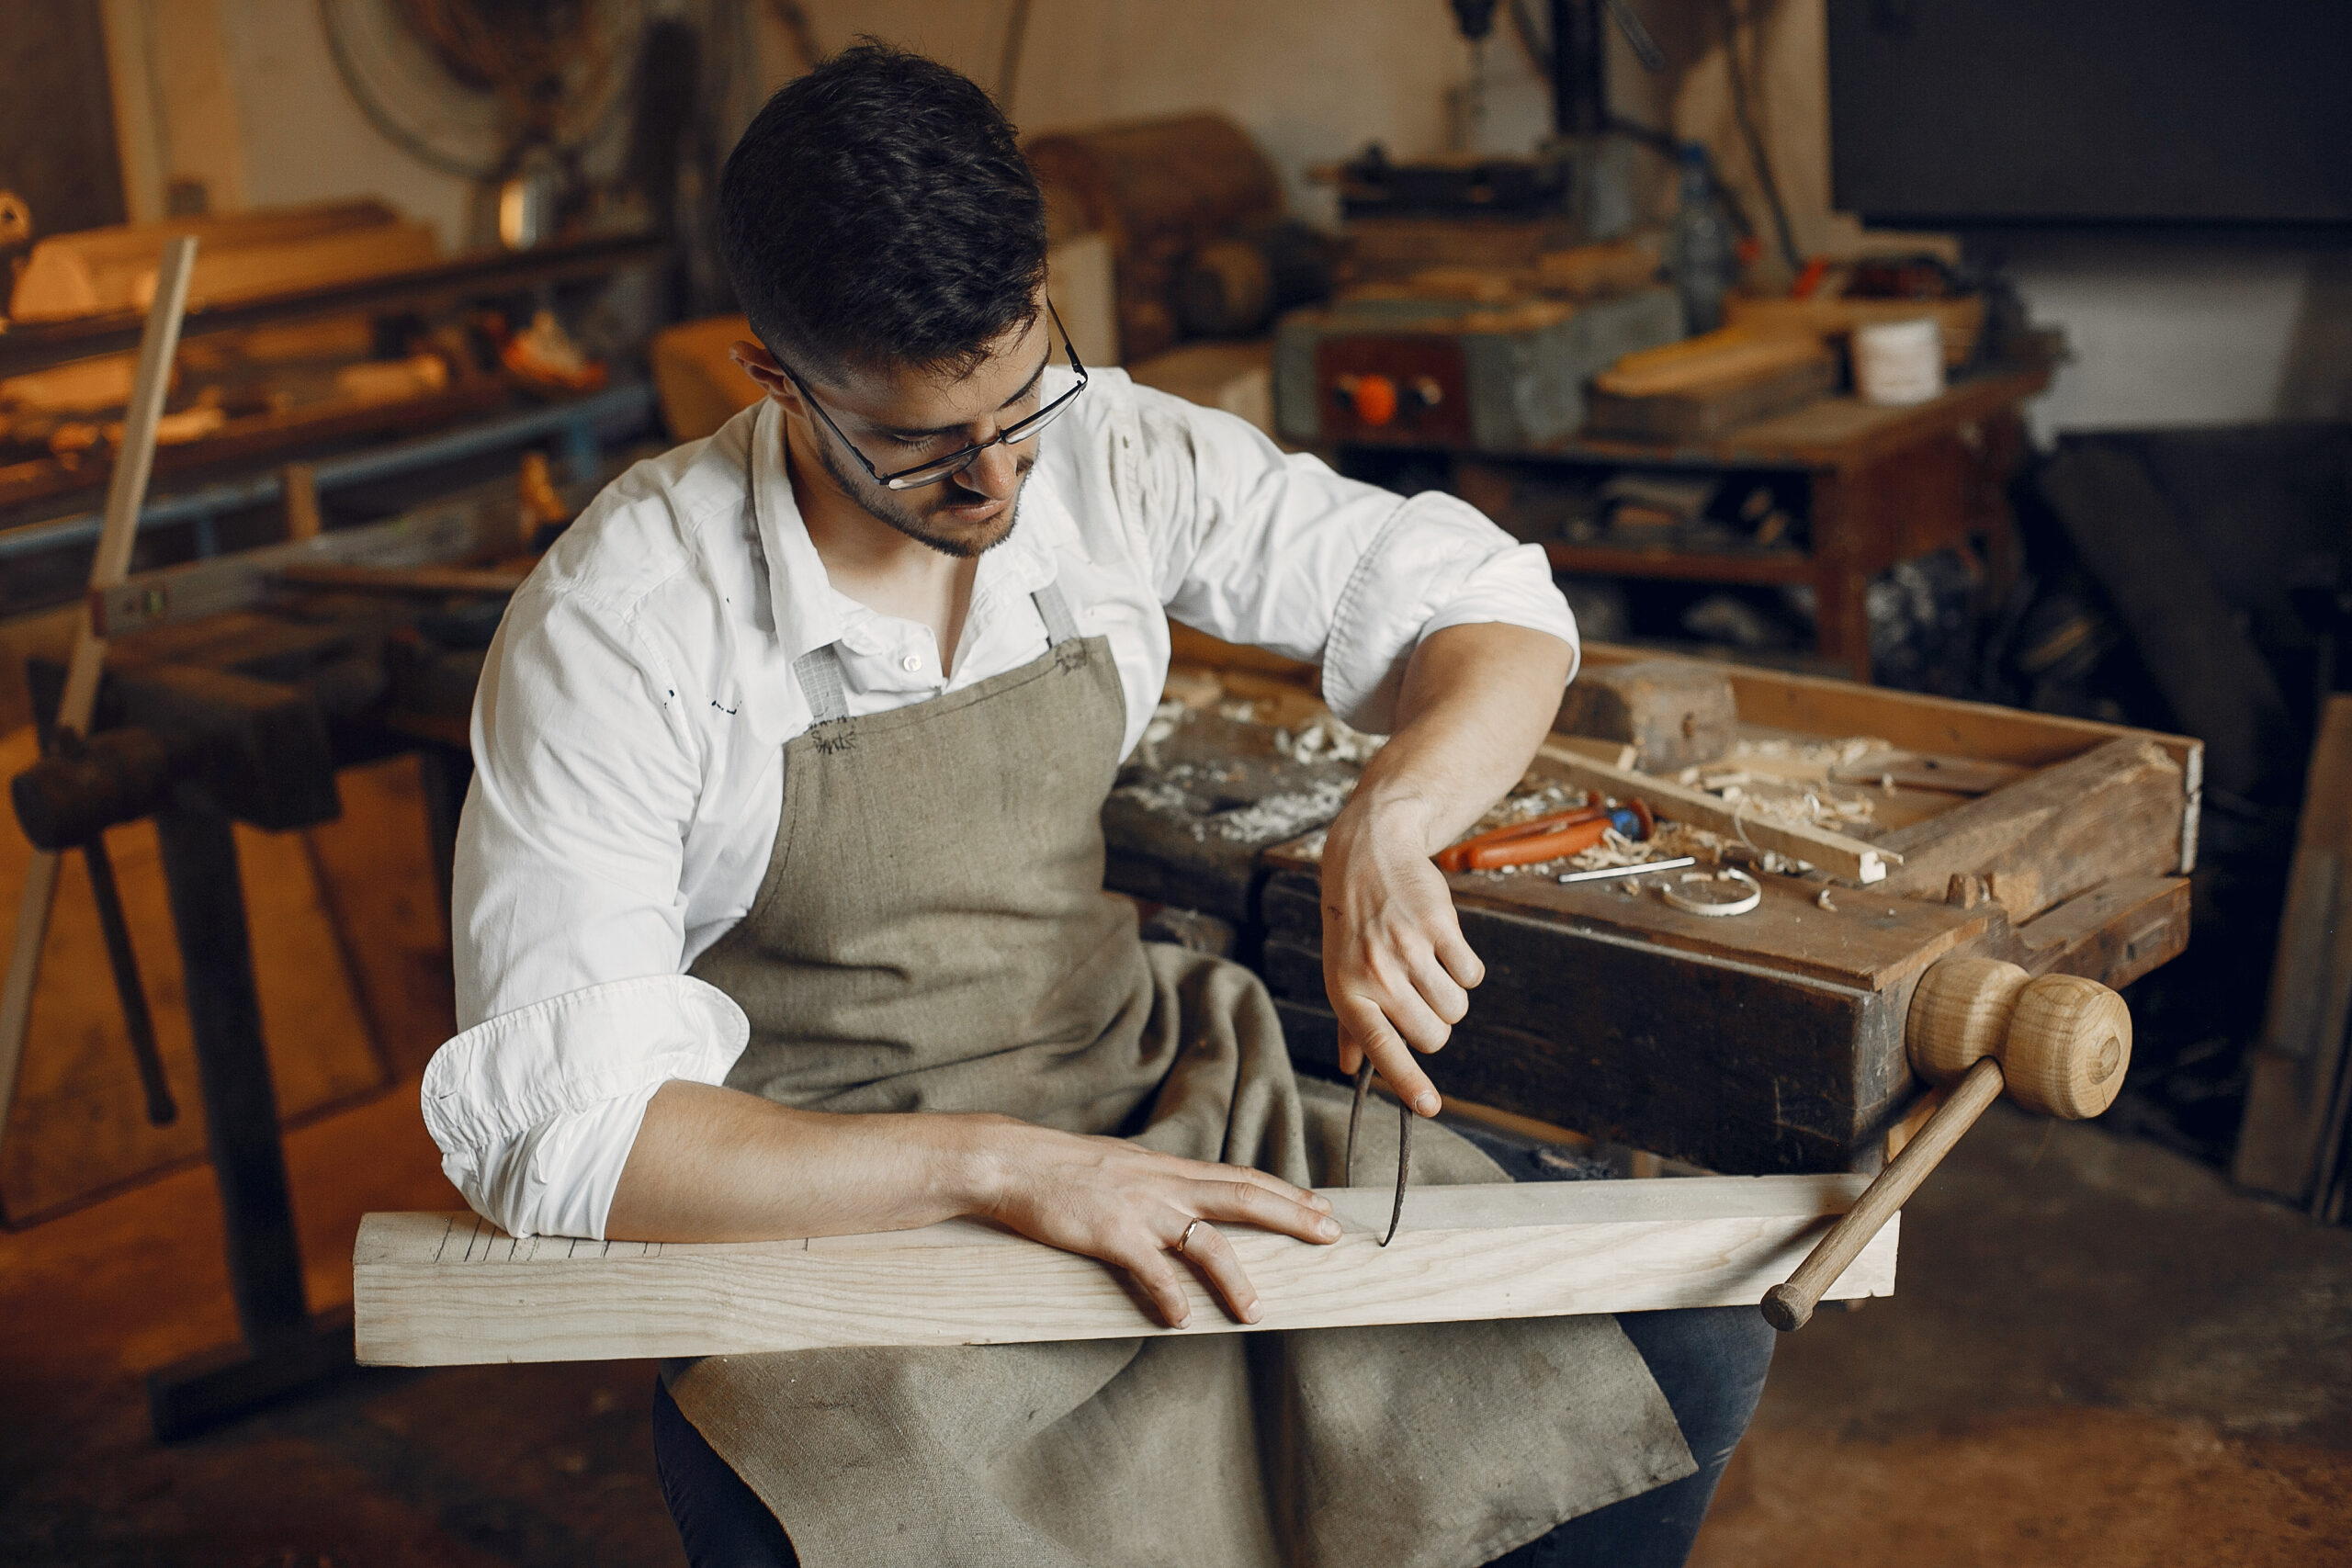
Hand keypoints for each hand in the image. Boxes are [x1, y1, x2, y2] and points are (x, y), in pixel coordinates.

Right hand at [967, 1118, 1339, 1327]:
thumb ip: (1157, 1184)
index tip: (1322, 1205)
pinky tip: (1181, 1320)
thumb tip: (1185, 1201)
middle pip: (1244, 1197)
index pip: (1240, 1177)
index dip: (1285, 1192)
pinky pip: (1150, 1272)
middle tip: (1330, 1235)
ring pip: (1206, 1244)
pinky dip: (1169, 1298)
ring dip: (1236, 1281)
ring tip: (1257, 1312)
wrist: (1013, 1161)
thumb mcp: (1123, 1167)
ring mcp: (1140, 1209)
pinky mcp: (1111, 1234)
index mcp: (1169, 1169)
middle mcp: (1165, 1185)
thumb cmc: (1064, 1168)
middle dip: (1292, 1216)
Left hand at [1318, 792, 1485, 1116]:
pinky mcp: (1439, 926)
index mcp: (1348, 992)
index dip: (1408, 1081)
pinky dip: (1465, 969)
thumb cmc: (1352, 925)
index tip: (1429, 1108)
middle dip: (1436, 1026)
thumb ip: (1351, 1025)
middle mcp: (1376, 973)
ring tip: (1429, 967)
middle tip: (1421, 997)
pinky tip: (1443, 947)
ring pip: (1456, 1008)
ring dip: (1451, 997)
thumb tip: (1351, 1070)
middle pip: (1433, 1035)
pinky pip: (1472, 975)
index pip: (1382, 1048)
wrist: (1368, 856)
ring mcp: (1408, 948)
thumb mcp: (1340, 972)